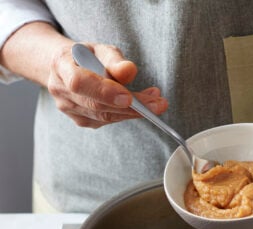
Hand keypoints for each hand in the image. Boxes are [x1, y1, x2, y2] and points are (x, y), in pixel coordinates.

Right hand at [47, 43, 167, 127]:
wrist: (65, 68)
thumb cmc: (85, 56)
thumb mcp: (100, 49)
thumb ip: (114, 60)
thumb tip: (129, 71)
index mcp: (61, 65)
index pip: (80, 83)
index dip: (104, 92)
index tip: (129, 97)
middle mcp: (61, 90)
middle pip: (96, 105)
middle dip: (130, 107)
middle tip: (158, 104)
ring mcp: (69, 109)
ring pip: (104, 117)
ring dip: (134, 112)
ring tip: (157, 103)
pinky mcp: (81, 121)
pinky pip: (106, 121)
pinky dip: (126, 115)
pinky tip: (142, 107)